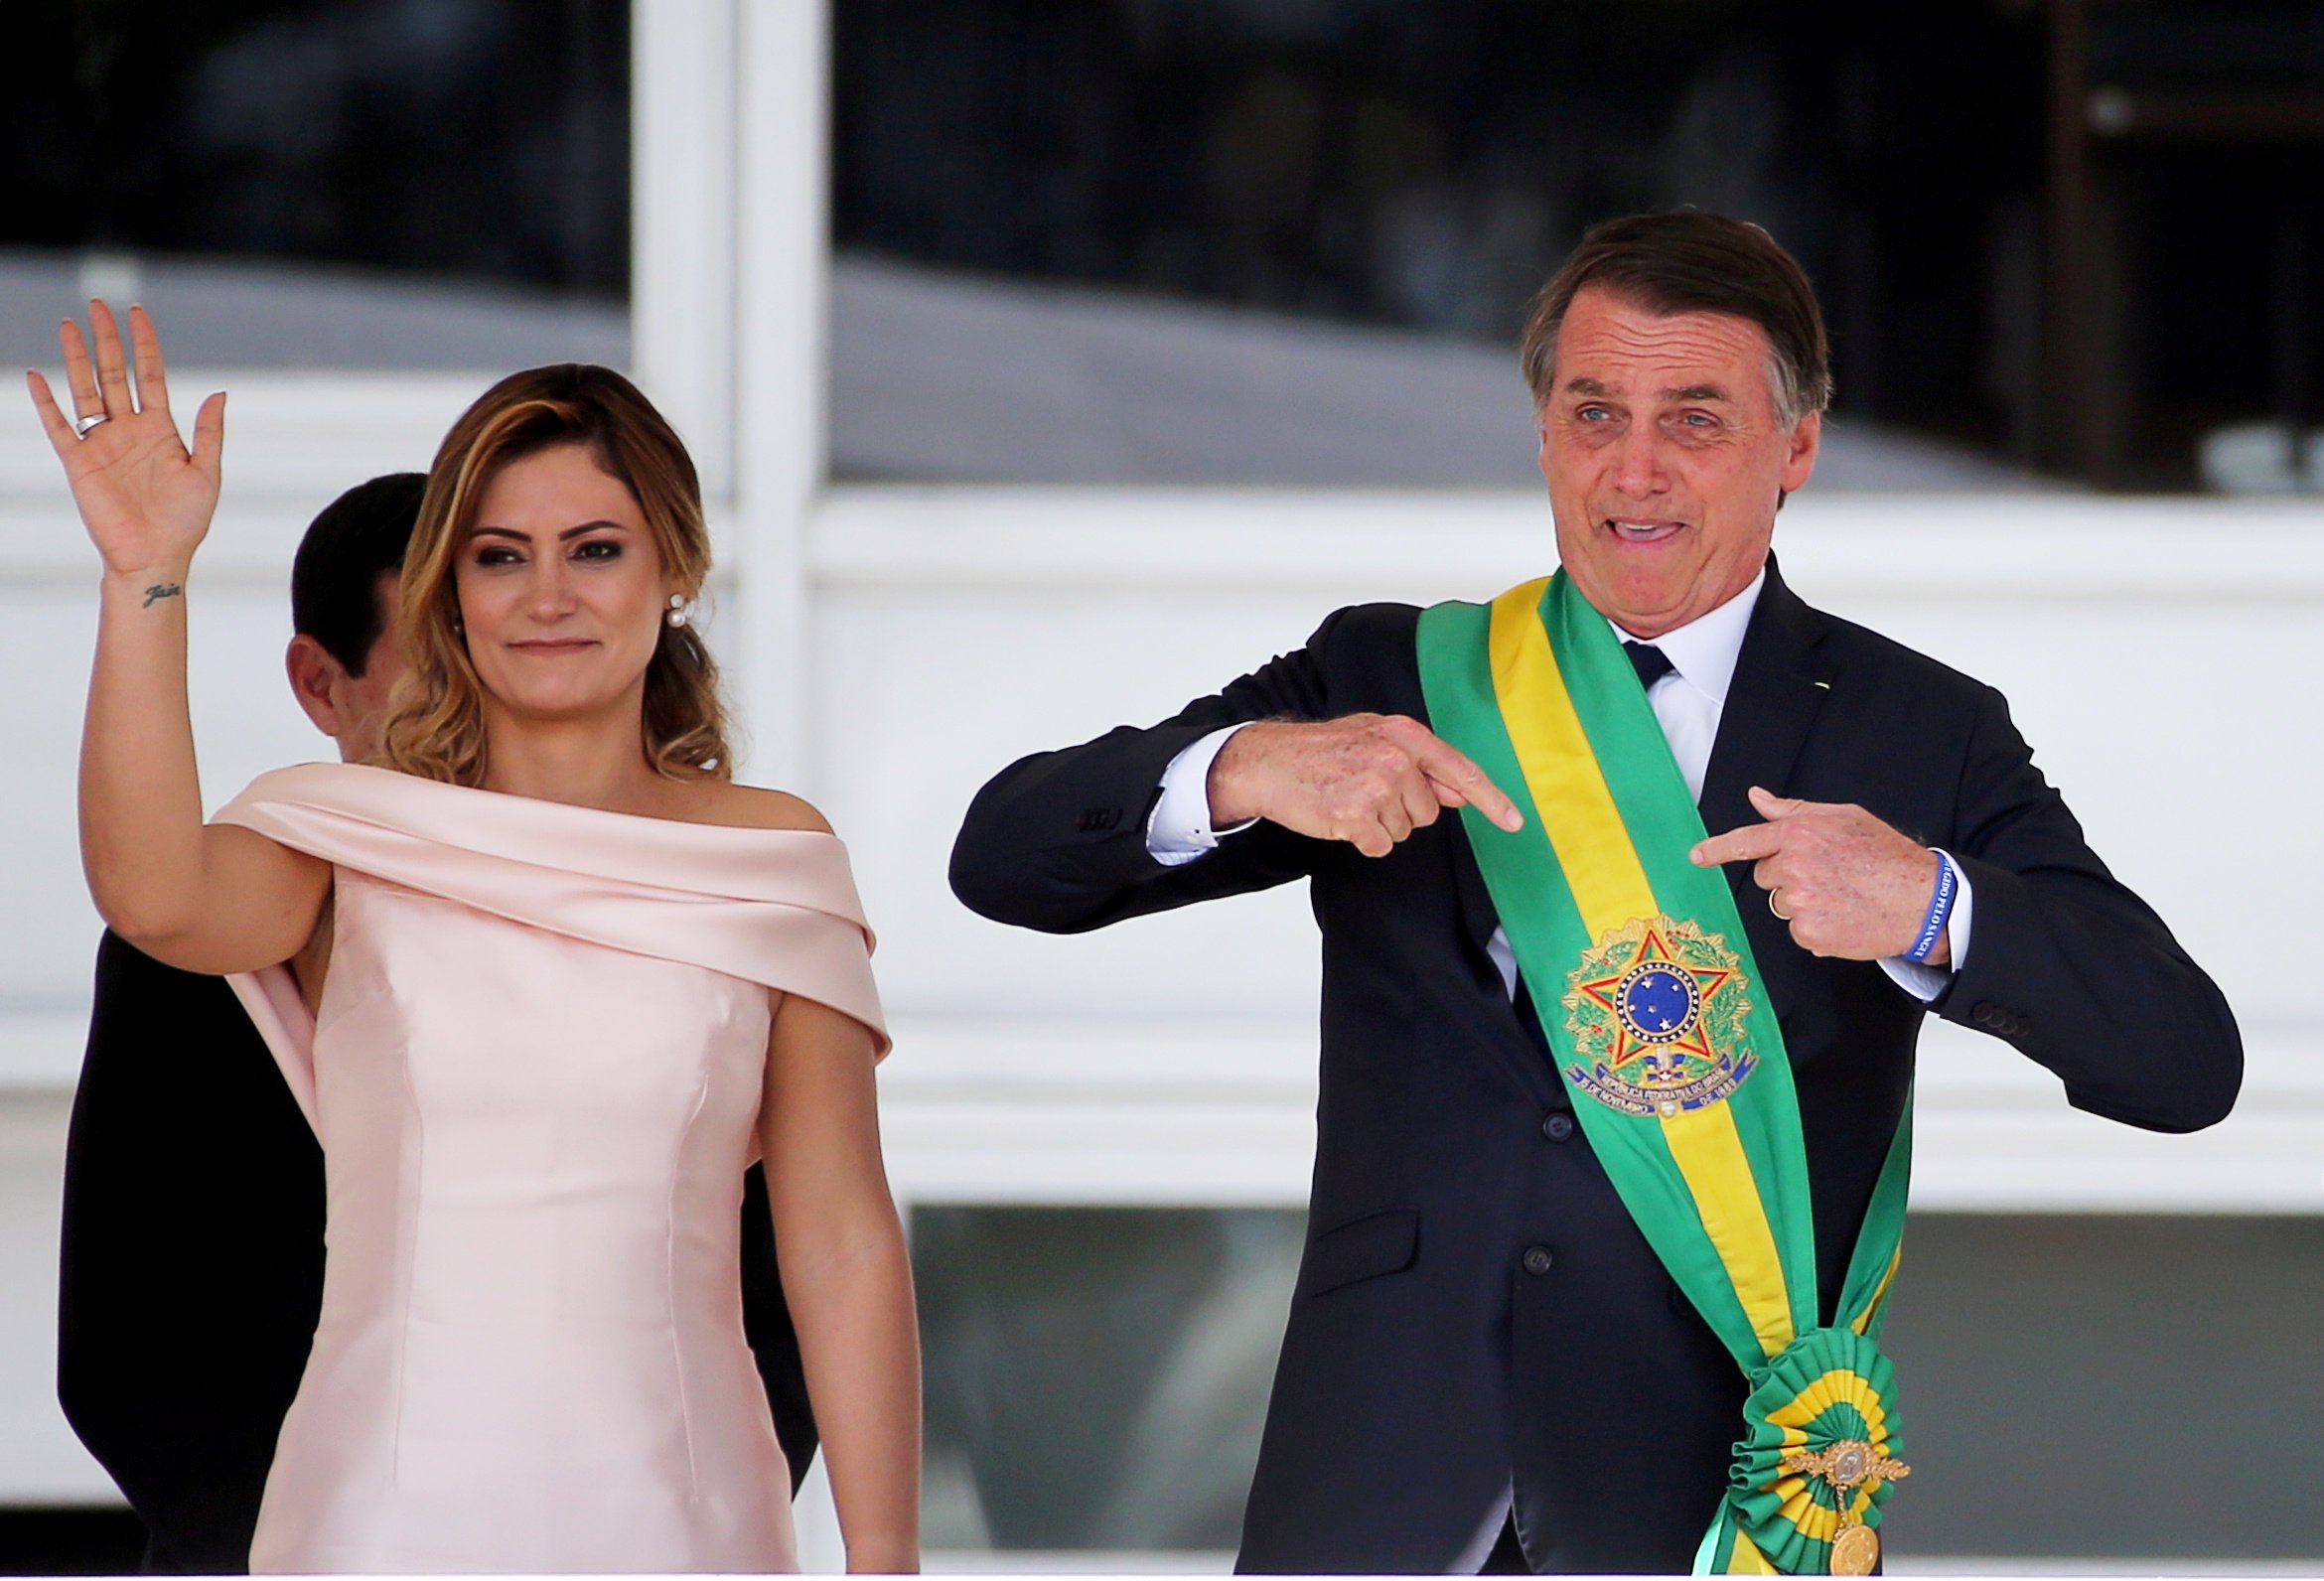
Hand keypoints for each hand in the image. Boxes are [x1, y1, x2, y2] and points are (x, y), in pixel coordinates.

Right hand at [27, 301, 224, 578]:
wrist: (156, 557)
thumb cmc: (186, 521)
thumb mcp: (207, 473)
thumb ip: (209, 432)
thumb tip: (220, 393)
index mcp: (161, 429)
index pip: (150, 374)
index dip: (144, 343)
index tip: (137, 312)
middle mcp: (129, 429)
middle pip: (115, 373)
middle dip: (107, 339)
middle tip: (97, 305)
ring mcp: (103, 443)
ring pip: (87, 390)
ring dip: (77, 359)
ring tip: (69, 325)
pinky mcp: (80, 462)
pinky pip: (59, 426)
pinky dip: (46, 402)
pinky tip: (36, 376)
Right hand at [1207, 713, 1522, 857]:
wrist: (1268, 762)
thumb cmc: (1321, 751)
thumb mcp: (1374, 738)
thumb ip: (1419, 763)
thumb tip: (1458, 793)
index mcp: (1405, 734)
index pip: (1460, 770)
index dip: (1491, 799)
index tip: (1515, 821)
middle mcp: (1396, 757)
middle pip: (1429, 811)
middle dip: (1402, 809)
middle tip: (1364, 790)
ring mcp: (1376, 785)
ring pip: (1404, 830)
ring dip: (1379, 824)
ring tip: (1348, 798)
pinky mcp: (1355, 814)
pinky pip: (1380, 845)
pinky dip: (1363, 839)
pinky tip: (1340, 816)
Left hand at [1689, 786, 1946, 962]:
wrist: (1923, 900)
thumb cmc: (1887, 855)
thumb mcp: (1844, 818)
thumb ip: (1794, 810)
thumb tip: (1757, 797)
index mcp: (1800, 834)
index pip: (1746, 841)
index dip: (1716, 849)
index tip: (1696, 856)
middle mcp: (1794, 867)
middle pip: (1765, 876)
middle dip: (1786, 875)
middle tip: (1827, 875)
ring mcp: (1800, 903)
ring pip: (1782, 904)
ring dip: (1802, 902)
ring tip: (1841, 895)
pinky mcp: (1810, 934)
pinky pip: (1798, 930)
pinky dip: (1816, 927)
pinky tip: (1844, 916)